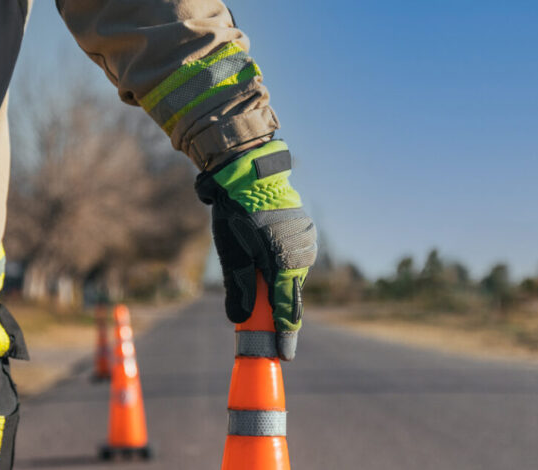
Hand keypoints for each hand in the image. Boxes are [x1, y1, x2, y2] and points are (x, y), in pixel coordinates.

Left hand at [195, 140, 316, 360]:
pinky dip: (281, 264)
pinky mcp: (304, 231)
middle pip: (289, 293)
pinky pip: (294, 257)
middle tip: (261, 324)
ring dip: (277, 282)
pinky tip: (264, 254)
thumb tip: (239, 319)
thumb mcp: (232, 252)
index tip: (284, 357)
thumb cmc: (236, 213)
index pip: (285, 310)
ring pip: (291, 275)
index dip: (284, 337)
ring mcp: (306, 241)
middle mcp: (301, 254)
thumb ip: (238, 287)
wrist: (249, 172)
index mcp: (284, 263)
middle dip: (276, 308)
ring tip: (257, 273)